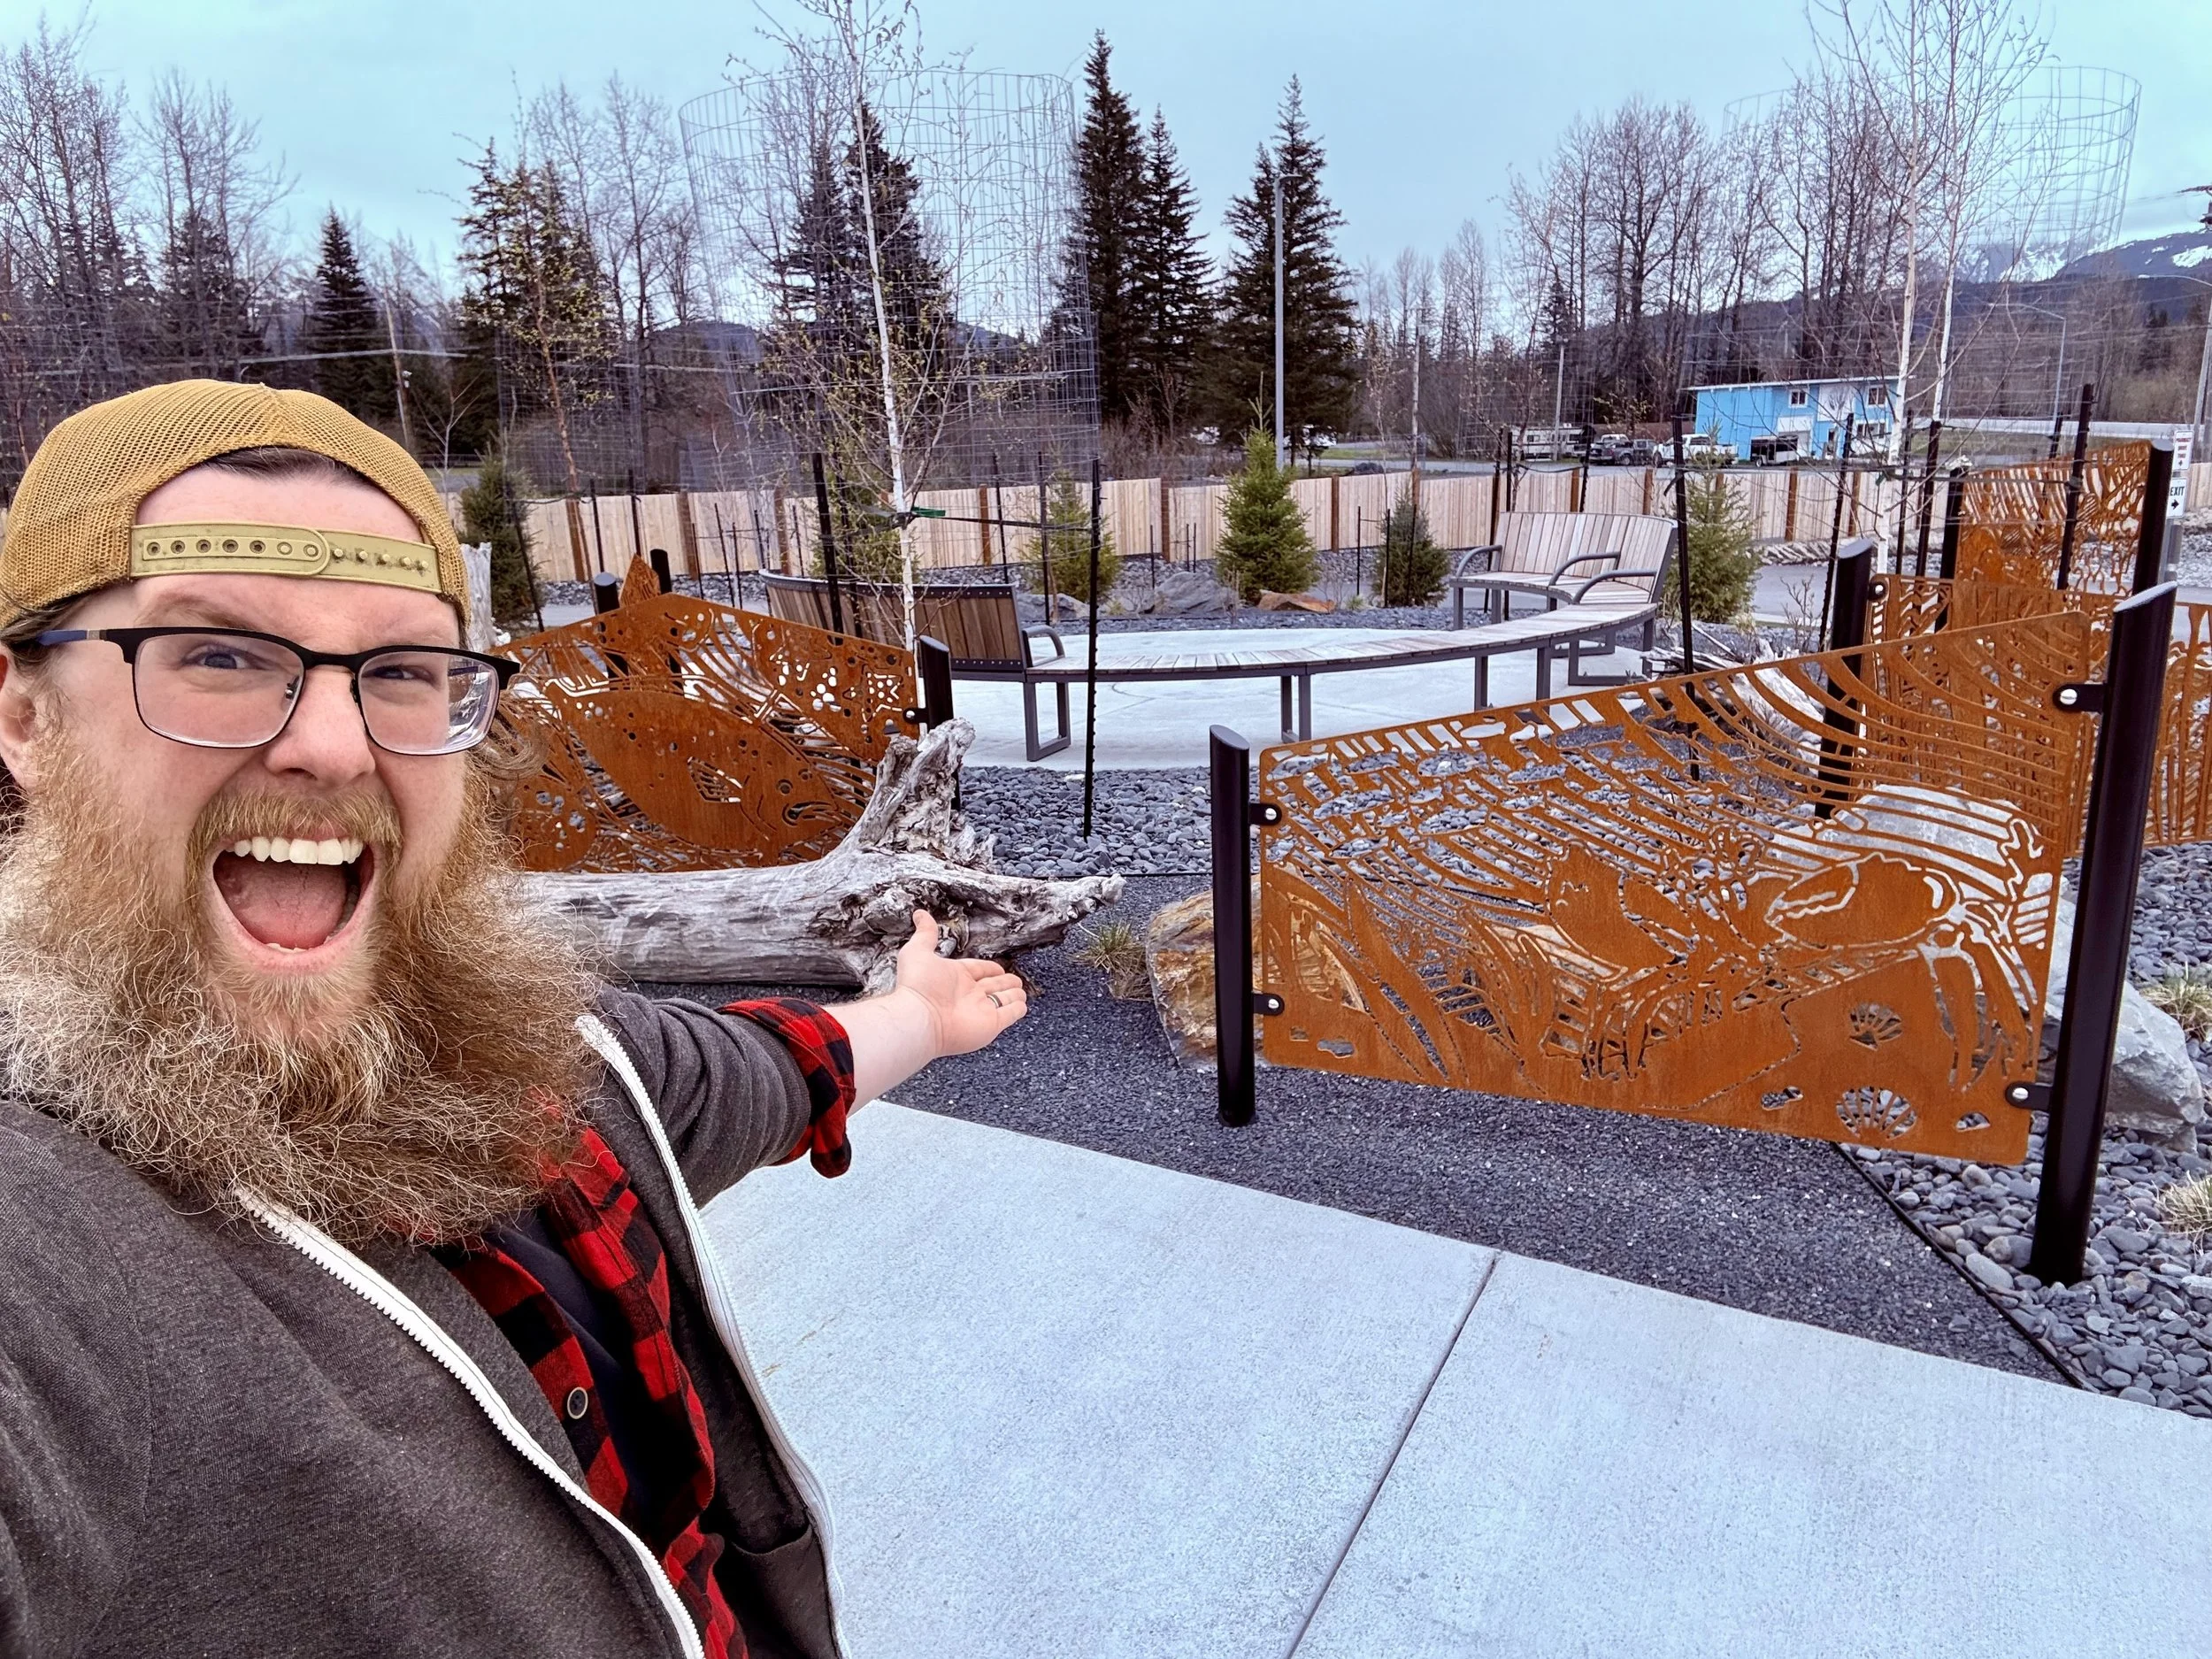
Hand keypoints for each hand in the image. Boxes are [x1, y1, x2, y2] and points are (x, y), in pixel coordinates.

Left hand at [893, 909, 1027, 1057]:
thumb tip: (920, 914)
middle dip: (1004, 982)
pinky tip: (1022, 1005)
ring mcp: (980, 1010)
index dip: (988, 968)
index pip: (978, 970)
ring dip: (1013, 995)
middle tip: (1015, 980)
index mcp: (955, 977)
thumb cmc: (917, 986)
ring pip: (1002, 999)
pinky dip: (1017, 1010)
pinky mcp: (991, 1024)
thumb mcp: (919, 951)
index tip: (998, 967)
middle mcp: (968, 994)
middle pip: (992, 986)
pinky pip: (1008, 1015)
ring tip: (1022, 992)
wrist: (919, 1018)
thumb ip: (925, 934)